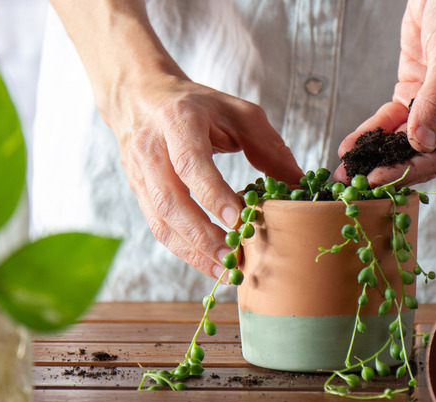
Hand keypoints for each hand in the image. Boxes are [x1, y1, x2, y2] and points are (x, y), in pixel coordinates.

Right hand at [115, 75, 302, 279]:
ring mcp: (140, 174)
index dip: (212, 193)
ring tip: (224, 269)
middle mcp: (151, 149)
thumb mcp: (238, 113)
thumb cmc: (199, 106)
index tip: (237, 219)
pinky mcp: (138, 193)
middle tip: (233, 256)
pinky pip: (158, 228)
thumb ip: (268, 147)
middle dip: (202, 235)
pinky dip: (184, 250)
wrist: (143, 97)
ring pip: (160, 221)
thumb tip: (297, 185)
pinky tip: (209, 263)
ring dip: (192, 251)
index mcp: (177, 121)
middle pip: (169, 200)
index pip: (190, 162)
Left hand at [336, 0, 435, 185]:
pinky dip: (372, 133)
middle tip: (357, 185)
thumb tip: (421, 143)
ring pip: (405, 141)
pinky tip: (352, 146)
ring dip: (376, 155)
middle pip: (426, 153)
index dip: (414, 167)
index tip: (382, 178)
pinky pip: (392, 121)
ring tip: (347, 172)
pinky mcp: (416, 95)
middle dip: (391, 168)